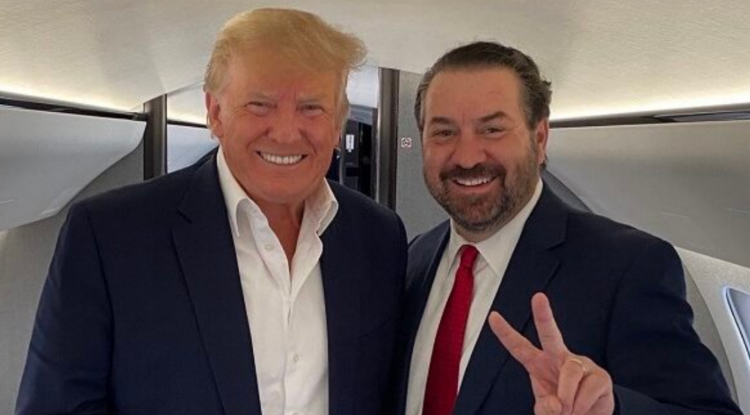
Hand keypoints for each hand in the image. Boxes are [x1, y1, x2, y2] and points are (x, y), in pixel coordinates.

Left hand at [488, 293, 613, 414]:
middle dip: (544, 315)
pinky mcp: (600, 376)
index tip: (493, 316)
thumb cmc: (563, 409)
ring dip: (567, 397)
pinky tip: (582, 409)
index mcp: (538, 364)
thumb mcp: (547, 411)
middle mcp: (559, 358)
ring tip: (568, 410)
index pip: (519, 347)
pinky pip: (588, 387)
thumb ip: (545, 408)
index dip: (506, 333)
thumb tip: (556, 404)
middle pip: (550, 334)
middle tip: (538, 297)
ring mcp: (581, 364)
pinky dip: (581, 404)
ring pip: (570, 371)